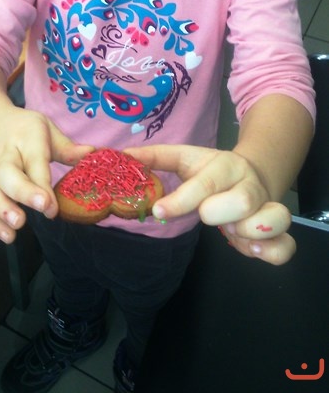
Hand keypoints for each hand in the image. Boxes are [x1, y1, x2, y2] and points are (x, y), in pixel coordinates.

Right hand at [0, 108, 93, 242]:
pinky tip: (9, 237)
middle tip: (41, 207)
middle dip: (23, 192)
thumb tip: (93, 154)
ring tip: (18, 225)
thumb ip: (67, 147)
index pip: (34, 161)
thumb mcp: (46, 128)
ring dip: (2, 209)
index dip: (42, 183)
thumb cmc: (24, 128)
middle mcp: (7, 156)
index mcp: (26, 139)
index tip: (52, 204)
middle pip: (7, 174)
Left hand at [128, 144, 293, 265]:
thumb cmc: (211, 170)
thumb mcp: (185, 158)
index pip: (205, 182)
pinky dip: (273, 251)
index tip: (159, 212)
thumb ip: (155, 158)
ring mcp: (267, 207)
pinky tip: (254, 251)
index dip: (182, 199)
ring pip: (274, 218)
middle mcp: (249, 184)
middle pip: (242, 200)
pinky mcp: (278, 231)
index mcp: (225, 166)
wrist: (254, 173)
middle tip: (206, 216)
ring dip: (250, 230)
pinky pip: (286, 246)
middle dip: (218, 213)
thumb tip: (121, 155)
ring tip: (233, 232)